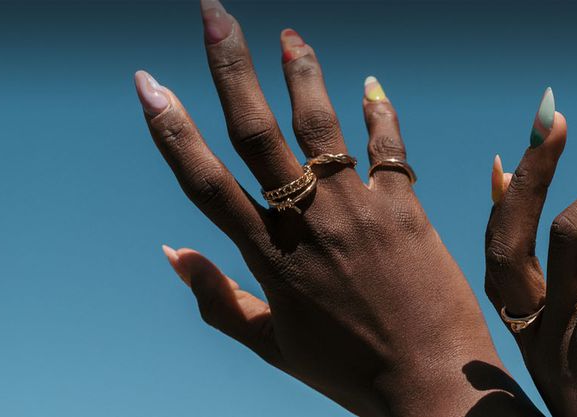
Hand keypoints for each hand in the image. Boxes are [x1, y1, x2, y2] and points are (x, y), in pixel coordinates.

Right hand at [136, 1, 537, 414]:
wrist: (430, 387)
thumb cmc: (346, 371)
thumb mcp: (270, 343)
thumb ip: (215, 298)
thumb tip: (169, 254)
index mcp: (266, 257)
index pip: (204, 181)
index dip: (171, 129)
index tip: (146, 83)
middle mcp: (306, 224)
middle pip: (256, 131)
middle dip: (230, 65)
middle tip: (213, 12)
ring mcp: (357, 211)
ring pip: (321, 124)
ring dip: (301, 71)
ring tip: (289, 33)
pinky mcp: (404, 209)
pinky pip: (388, 148)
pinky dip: (380, 114)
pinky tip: (370, 85)